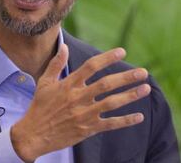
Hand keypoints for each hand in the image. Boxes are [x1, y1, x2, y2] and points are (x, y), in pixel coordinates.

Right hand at [10, 44, 149, 161]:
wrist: (34, 134)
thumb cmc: (39, 106)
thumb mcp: (44, 82)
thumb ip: (56, 64)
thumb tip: (64, 46)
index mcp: (68, 84)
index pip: (91, 67)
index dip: (108, 58)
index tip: (122, 52)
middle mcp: (78, 98)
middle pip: (106, 84)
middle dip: (126, 77)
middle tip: (143, 72)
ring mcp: (84, 114)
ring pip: (111, 103)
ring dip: (130, 96)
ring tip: (146, 88)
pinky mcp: (87, 129)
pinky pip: (110, 124)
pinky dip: (125, 121)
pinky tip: (139, 116)